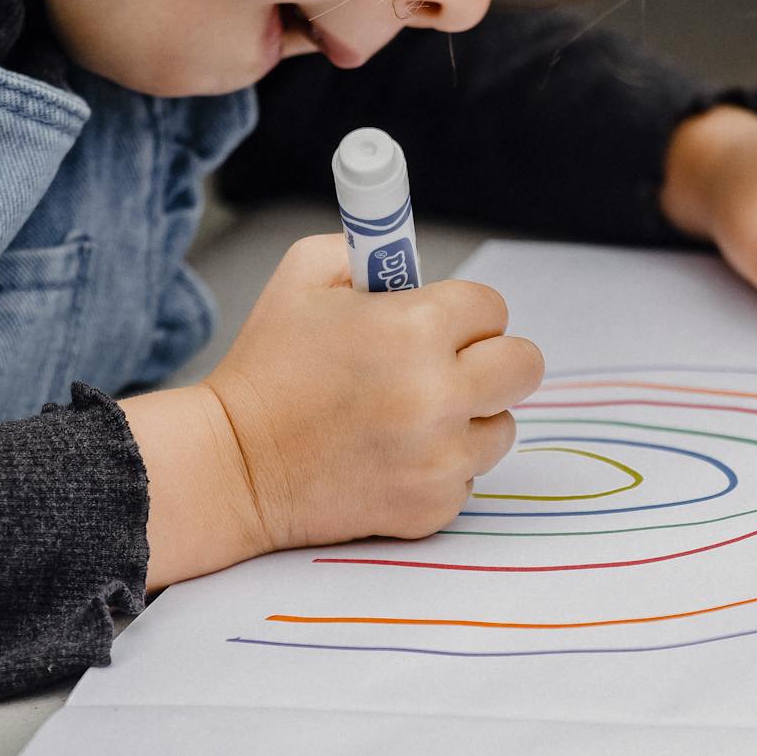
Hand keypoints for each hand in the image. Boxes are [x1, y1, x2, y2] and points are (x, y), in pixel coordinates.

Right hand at [123, 235, 543, 588]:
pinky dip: (440, 466)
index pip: (492, 307)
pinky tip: (391, 456)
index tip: (434, 324)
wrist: (233, 466)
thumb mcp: (304, 274)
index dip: (461, 313)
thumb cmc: (267, 366)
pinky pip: (469, 476)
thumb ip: (372, 247)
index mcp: (414, 329)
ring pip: (502, 426)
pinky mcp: (433, 508)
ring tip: (409, 415)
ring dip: (469, 416)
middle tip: (449, 365)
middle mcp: (438, 396)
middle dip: (491, 358)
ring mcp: (440, 459)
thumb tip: (417, 255)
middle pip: (523, 366)